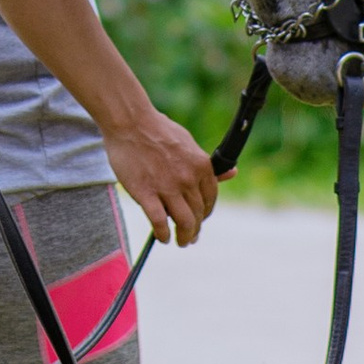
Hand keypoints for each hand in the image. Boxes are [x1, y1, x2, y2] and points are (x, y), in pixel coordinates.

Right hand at [98, 102, 218, 248]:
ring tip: (180, 241)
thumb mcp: (188, 143)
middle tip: (190, 237)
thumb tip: (233, 173)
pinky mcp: (146, 193)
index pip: (210, 200)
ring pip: (184, 222)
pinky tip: (162, 237)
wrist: (130, 121)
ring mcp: (168, 187)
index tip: (199, 219)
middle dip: (195, 229)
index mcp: (201, 166)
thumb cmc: (157, 129)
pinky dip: (163, 234)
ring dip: (184, 236)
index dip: (205, 213)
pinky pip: (159, 222)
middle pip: (198, 214)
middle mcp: (188, 179)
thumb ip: (207, 164)